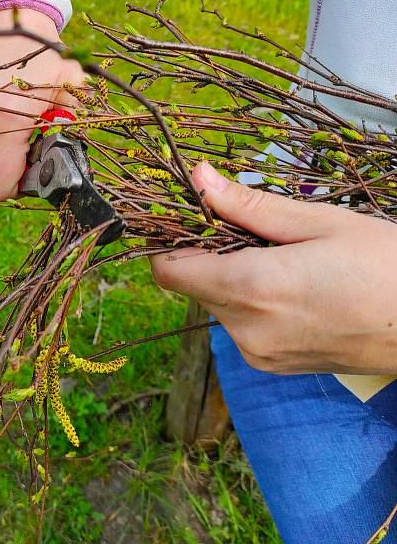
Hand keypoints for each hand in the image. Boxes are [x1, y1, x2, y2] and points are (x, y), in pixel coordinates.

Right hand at [0, 9, 85, 199]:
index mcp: (4, 118)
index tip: (30, 167)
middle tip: (21, 150)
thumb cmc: (42, 62)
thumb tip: (66, 166)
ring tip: (5, 138)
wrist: (3, 28)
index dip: (18, 185)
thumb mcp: (69, 90)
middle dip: (5, 175)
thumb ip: (69, 129)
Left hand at [150, 162, 396, 374]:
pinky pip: (239, 324)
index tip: (193, 216)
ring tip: (280, 257)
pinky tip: (291, 285)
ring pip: (215, 303)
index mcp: (251, 289)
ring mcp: (258, 354)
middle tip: (251, 229)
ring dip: (230, 276)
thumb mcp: (319, 223)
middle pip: (192, 285)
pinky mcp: (272, 365)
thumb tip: (198, 178)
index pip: (169, 270)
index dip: (170, 241)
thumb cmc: (387, 265)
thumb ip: (249, 206)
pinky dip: (249, 301)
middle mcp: (245, 330)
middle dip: (207, 253)